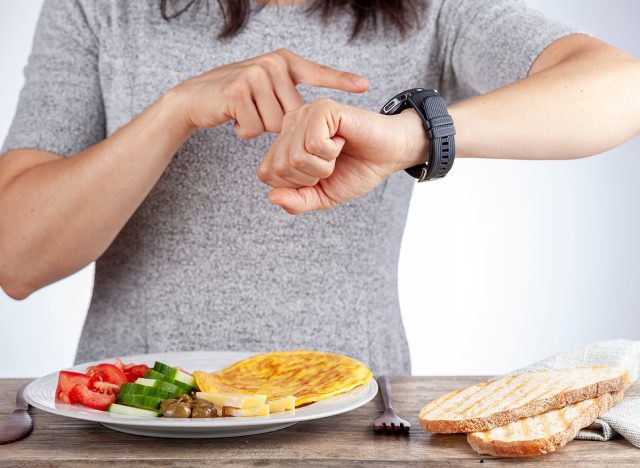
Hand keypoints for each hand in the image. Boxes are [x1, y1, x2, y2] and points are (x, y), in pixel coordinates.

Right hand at [166, 49, 368, 138]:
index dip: (341, 80)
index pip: (317, 73)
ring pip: (275, 125)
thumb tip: (310, 118)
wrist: (195, 98)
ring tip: (244, 112)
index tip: (365, 85)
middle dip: (276, 124)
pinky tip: (233, 117)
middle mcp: (272, 63)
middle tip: (255, 112)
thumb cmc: (237, 97)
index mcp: (284, 61)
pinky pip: (255, 128)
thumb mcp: (266, 89)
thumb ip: (289, 97)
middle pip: (294, 114)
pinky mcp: (237, 91)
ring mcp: (254, 74)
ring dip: (259, 127)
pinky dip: (244, 130)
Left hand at [257, 98, 428, 213]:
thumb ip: (296, 201)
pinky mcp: (323, 108)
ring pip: (296, 156)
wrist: (389, 156)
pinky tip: (342, 140)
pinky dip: (331, 152)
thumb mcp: (322, 196)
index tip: (319, 175)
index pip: (266, 174)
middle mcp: (290, 123)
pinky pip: (313, 143)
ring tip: (337, 152)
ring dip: (323, 165)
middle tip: (331, 164)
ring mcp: (305, 113)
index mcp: (285, 142)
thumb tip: (271, 198)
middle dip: (310, 177)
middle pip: (279, 166)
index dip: (295, 185)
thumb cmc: (356, 171)